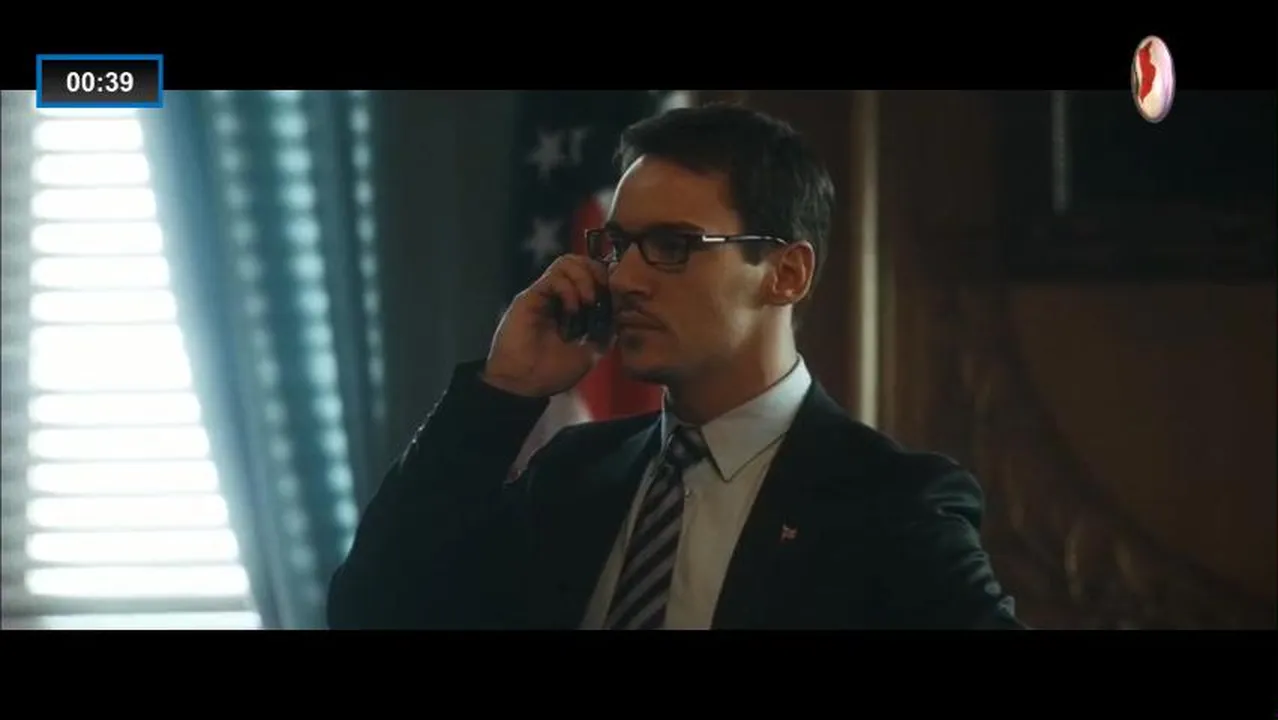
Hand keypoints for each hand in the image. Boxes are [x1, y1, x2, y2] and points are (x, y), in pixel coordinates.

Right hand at [483, 254, 610, 397]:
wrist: (523, 384)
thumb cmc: (552, 372)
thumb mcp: (590, 353)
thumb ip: (604, 333)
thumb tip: (621, 315)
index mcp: (572, 306)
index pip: (592, 274)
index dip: (607, 280)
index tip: (616, 299)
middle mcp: (559, 295)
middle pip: (580, 261)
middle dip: (598, 273)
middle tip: (603, 296)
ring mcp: (545, 294)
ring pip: (567, 261)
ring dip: (584, 278)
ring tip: (588, 301)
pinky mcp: (531, 297)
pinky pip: (554, 277)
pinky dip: (569, 289)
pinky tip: (572, 310)